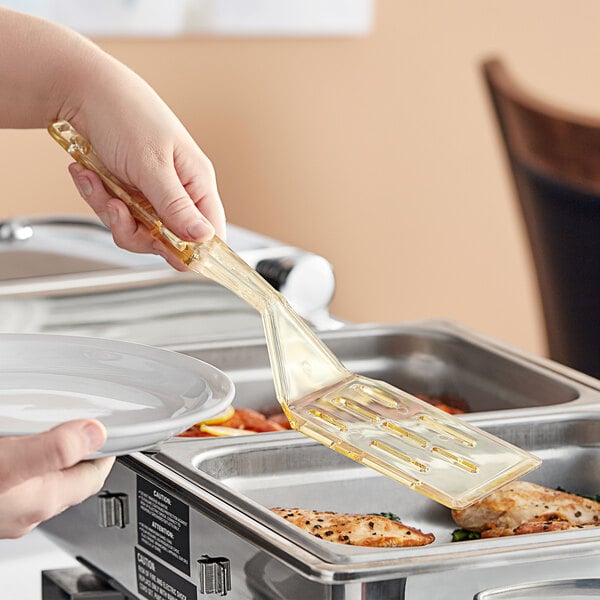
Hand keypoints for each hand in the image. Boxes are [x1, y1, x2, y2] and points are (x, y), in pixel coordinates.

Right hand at [0, 419, 113, 538]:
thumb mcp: (11, 462)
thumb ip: (55, 449)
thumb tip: (96, 434)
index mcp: (43, 501)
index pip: (93, 478)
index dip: (106, 452)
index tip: (110, 432)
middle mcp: (26, 513)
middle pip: (73, 482)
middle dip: (84, 456)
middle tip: (88, 430)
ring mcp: (6, 513)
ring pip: (47, 485)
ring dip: (58, 462)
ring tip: (60, 438)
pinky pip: (23, 485)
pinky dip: (32, 467)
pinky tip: (23, 453)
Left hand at [66, 62, 225, 263]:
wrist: (84, 90)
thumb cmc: (126, 115)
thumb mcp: (152, 164)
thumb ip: (176, 206)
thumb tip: (204, 238)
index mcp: (197, 184)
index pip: (210, 234)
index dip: (191, 250)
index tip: (162, 248)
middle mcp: (179, 193)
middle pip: (169, 242)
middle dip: (137, 232)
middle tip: (118, 209)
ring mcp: (153, 195)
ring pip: (137, 231)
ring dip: (110, 213)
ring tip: (97, 183)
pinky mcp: (129, 193)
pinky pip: (116, 215)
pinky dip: (99, 198)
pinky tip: (89, 175)